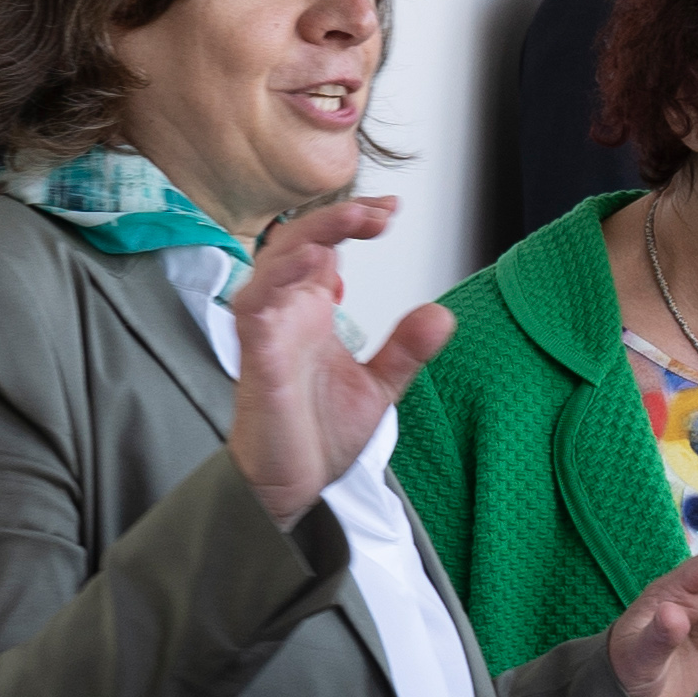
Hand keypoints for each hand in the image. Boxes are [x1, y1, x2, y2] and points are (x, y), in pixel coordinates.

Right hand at [229, 198, 451, 527]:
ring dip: (310, 238)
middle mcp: (286, 312)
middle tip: (379, 211)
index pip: (324, 245)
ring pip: (272, 265)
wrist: (291, 486)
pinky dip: (278, 283)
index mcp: (310, 310)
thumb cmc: (316, 433)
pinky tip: (313, 267)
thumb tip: (441, 315)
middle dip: (335, 218)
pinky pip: (256, 309)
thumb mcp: (380, 385)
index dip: (351, 220)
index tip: (390, 210)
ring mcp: (268, 333)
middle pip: (298, 242)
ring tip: (349, 222)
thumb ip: (407, 348)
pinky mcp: (257, 360)